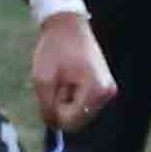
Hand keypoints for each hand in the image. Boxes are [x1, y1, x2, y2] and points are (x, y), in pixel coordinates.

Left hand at [28, 9, 116, 131]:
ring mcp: (108, 90)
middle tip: (59, 82)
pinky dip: (73, 97)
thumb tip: (54, 126)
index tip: (53, 87)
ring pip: (80, 114)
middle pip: (77, 121)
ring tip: (65, 78)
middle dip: (61, 107)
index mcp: (95, 90)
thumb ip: (46, 107)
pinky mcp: (105, 88)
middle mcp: (107, 93)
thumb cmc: (54, 49)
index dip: (53, 109)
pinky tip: (70, 78)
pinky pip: (84, 105)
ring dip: (66, 102)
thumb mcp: (42, 79)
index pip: (70, 121)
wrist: (67, 25)